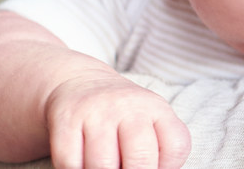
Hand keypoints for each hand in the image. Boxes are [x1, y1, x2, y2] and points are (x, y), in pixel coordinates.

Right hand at [44, 70, 190, 168]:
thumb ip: (158, 149)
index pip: (176, 146)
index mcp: (156, 108)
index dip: (167, 168)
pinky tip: (82, 164)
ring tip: (105, 166)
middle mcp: (128, 106)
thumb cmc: (122, 115)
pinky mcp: (66, 120)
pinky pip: (70, 163)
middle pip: (140, 160)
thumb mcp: (149, 121)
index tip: (153, 168)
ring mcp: (96, 112)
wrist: (80, 82)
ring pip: (103, 166)